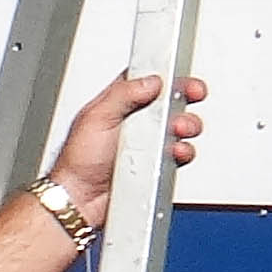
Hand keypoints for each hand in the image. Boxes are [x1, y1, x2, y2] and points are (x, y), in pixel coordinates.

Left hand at [46, 72, 208, 218]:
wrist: (82, 199)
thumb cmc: (78, 161)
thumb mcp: (96, 117)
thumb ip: (122, 95)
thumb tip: (151, 81)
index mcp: (118, 103)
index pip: (147, 80)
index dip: (166, 75)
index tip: (180, 72)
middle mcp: (135, 121)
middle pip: (169, 101)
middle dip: (184, 96)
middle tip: (192, 95)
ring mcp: (148, 143)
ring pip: (179, 126)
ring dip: (186, 124)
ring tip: (179, 128)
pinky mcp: (157, 163)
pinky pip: (180, 153)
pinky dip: (183, 151)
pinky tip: (176, 151)